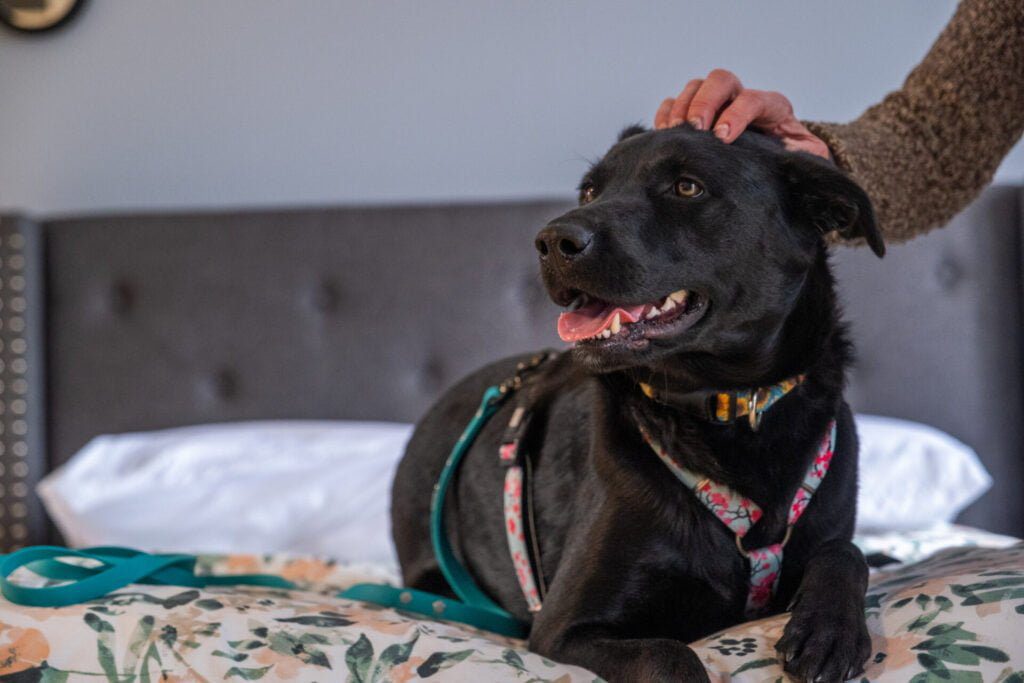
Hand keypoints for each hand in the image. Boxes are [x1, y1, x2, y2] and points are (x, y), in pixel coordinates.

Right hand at [654, 69, 829, 158]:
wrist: (777, 166)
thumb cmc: (789, 162)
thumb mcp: (806, 160)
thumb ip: (806, 157)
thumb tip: (798, 158)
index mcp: (773, 108)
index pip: (754, 99)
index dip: (737, 114)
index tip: (722, 137)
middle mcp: (743, 99)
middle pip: (722, 81)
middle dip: (705, 102)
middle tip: (695, 128)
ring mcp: (718, 105)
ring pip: (697, 86)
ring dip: (683, 106)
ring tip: (676, 131)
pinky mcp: (698, 115)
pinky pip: (676, 102)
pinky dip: (667, 113)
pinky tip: (665, 131)